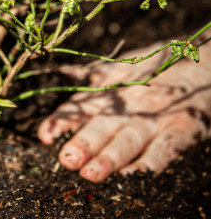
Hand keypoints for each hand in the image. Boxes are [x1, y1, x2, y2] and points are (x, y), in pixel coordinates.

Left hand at [38, 42, 210, 181]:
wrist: (204, 63)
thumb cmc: (155, 69)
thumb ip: (92, 75)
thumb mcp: (120, 69)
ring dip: (110, 157)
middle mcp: (128, 106)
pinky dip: (150, 163)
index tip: (44, 136)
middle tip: (67, 159)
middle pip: (102, 126)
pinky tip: (134, 176)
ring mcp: (155, 118)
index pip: (78, 108)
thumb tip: (65, 72)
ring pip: (129, 140)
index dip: (60, 122)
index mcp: (109, 93)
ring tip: (91, 172)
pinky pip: (165, 148)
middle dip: (84, 143)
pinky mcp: (181, 128)